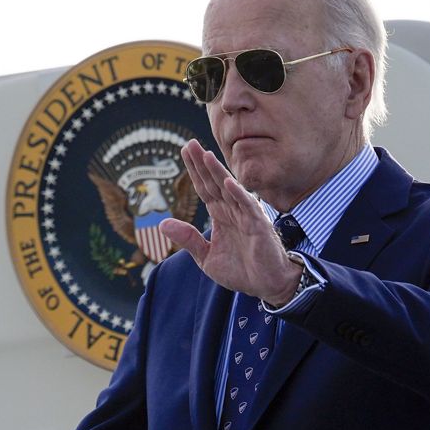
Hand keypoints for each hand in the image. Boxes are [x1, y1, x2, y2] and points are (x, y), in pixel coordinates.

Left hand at [161, 139, 300, 304]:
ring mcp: (246, 216)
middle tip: (189, 143)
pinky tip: (228, 181)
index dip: (194, 171)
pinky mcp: (258, 226)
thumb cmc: (241, 271)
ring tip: (205, 155)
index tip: (184, 151)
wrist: (267, 286)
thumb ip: (188, 239)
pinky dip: (238, 194)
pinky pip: (248, 207)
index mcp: (220, 215)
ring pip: (229, 190)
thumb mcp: (206, 257)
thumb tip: (162, 224)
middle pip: (214, 183)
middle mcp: (232, 211)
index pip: (204, 188)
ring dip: (217, 172)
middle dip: (202, 164)